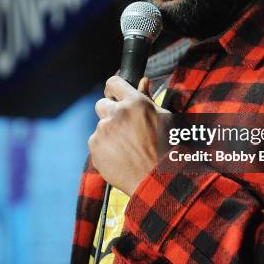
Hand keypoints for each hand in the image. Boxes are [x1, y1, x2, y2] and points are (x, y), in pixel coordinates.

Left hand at [88, 75, 170, 195]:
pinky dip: (105, 149)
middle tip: (125, 128)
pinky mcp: (95, 150)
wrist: (159, 182)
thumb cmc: (168, 148)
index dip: (114, 90)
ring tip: (127, 148)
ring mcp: (103, 132)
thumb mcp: (164, 119)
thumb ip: (148, 98)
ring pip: (101, 127)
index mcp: (135, 103)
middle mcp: (116, 114)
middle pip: (102, 104)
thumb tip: (143, 81)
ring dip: (109, 133)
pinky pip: (97, 144)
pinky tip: (121, 157)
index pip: (114, 82)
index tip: (115, 97)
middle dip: (111, 113)